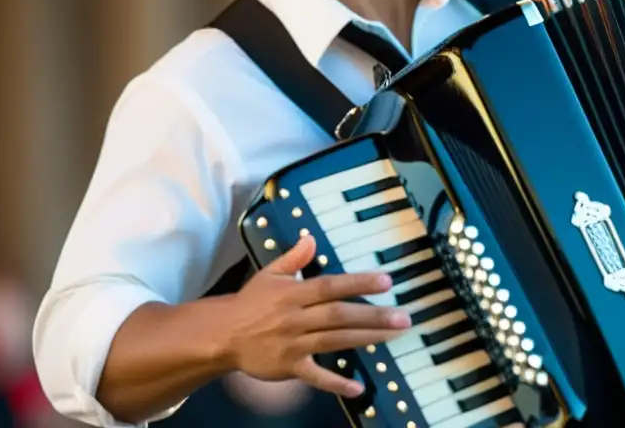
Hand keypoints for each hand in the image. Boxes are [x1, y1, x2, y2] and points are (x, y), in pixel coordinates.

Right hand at [223, 234, 410, 396]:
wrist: (222, 335)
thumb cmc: (250, 302)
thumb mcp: (269, 274)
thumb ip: (294, 257)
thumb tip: (311, 237)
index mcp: (293, 293)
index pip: (331, 286)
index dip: (358, 284)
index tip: (386, 282)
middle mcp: (296, 318)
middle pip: (339, 316)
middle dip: (373, 316)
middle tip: (403, 317)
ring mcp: (293, 344)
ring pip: (335, 341)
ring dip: (366, 339)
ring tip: (394, 336)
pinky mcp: (289, 368)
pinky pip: (316, 376)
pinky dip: (336, 383)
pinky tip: (358, 388)